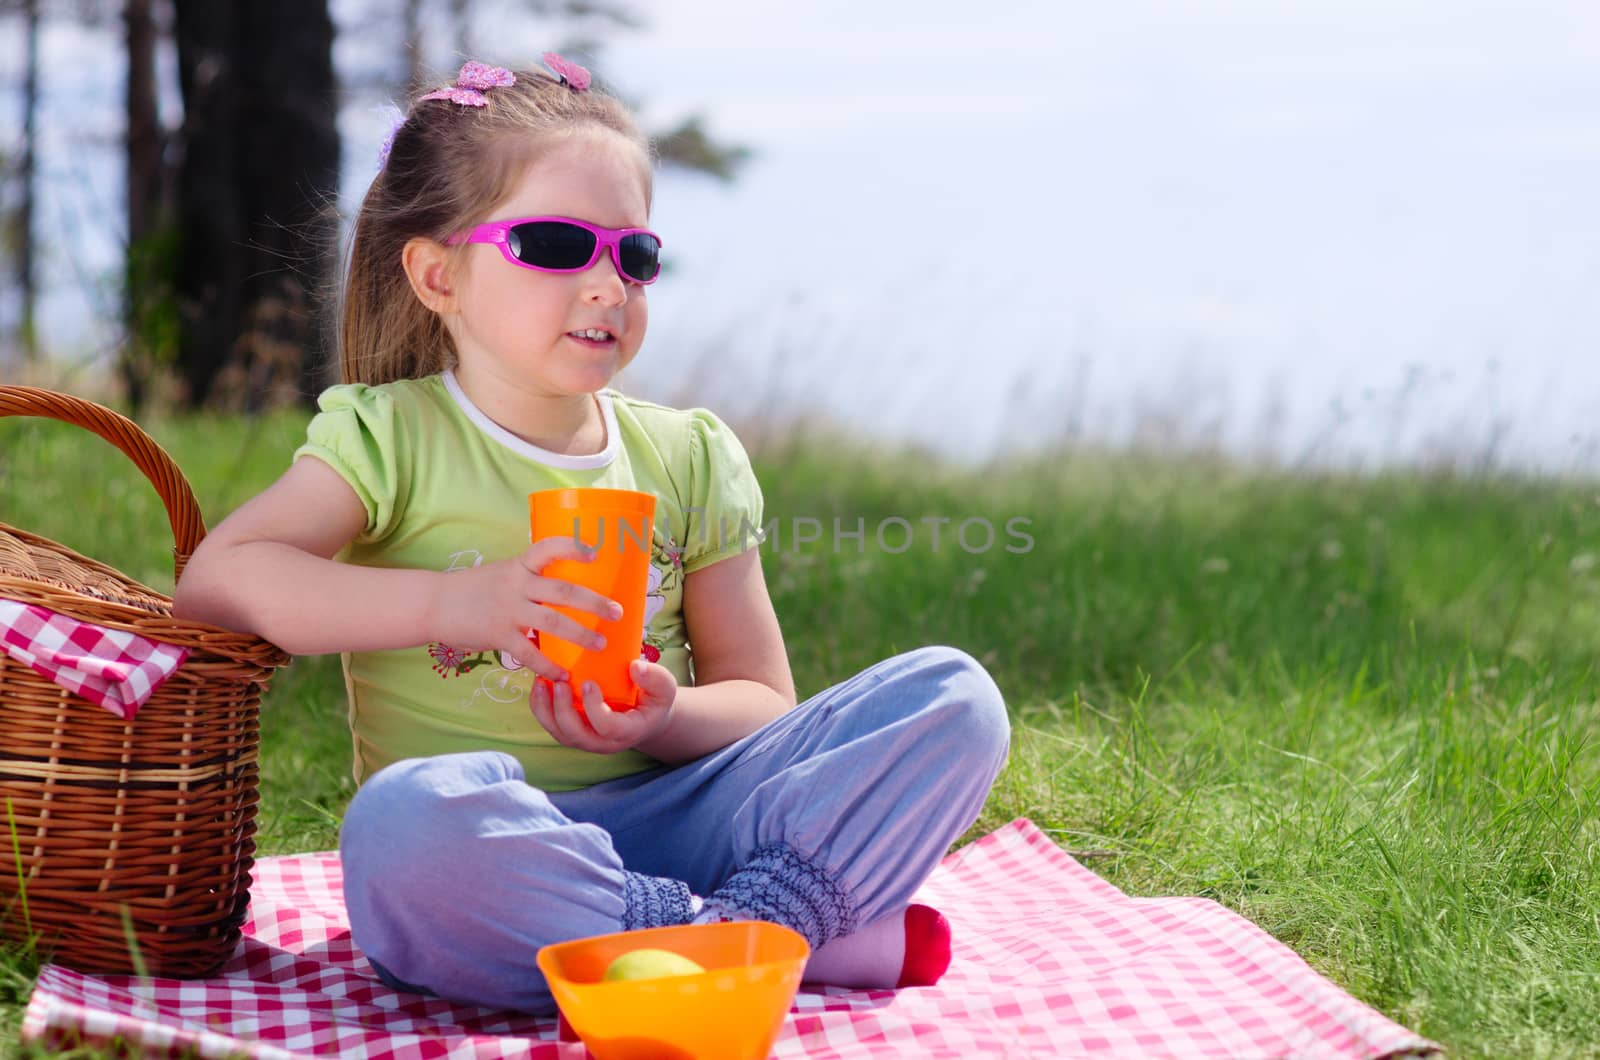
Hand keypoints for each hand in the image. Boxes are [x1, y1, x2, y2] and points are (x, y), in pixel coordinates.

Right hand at [429, 535, 623, 681]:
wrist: (433, 604)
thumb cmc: (472, 589)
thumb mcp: (501, 574)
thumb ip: (528, 580)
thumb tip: (563, 592)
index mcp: (519, 566)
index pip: (548, 547)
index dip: (573, 547)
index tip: (596, 552)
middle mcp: (516, 585)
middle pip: (564, 590)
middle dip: (594, 602)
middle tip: (617, 612)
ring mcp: (508, 610)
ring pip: (553, 622)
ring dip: (581, 635)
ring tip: (601, 644)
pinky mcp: (498, 635)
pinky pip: (529, 653)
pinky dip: (548, 665)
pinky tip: (563, 674)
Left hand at [529, 660, 678, 754]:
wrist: (645, 717)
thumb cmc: (654, 700)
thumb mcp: (665, 687)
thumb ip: (655, 678)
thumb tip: (635, 667)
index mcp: (627, 732)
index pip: (607, 727)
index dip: (594, 708)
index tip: (589, 683)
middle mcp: (604, 742)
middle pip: (577, 736)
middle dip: (563, 710)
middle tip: (560, 682)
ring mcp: (587, 740)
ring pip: (560, 734)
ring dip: (546, 710)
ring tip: (541, 682)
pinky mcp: (574, 732)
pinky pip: (553, 726)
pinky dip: (541, 707)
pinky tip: (540, 685)